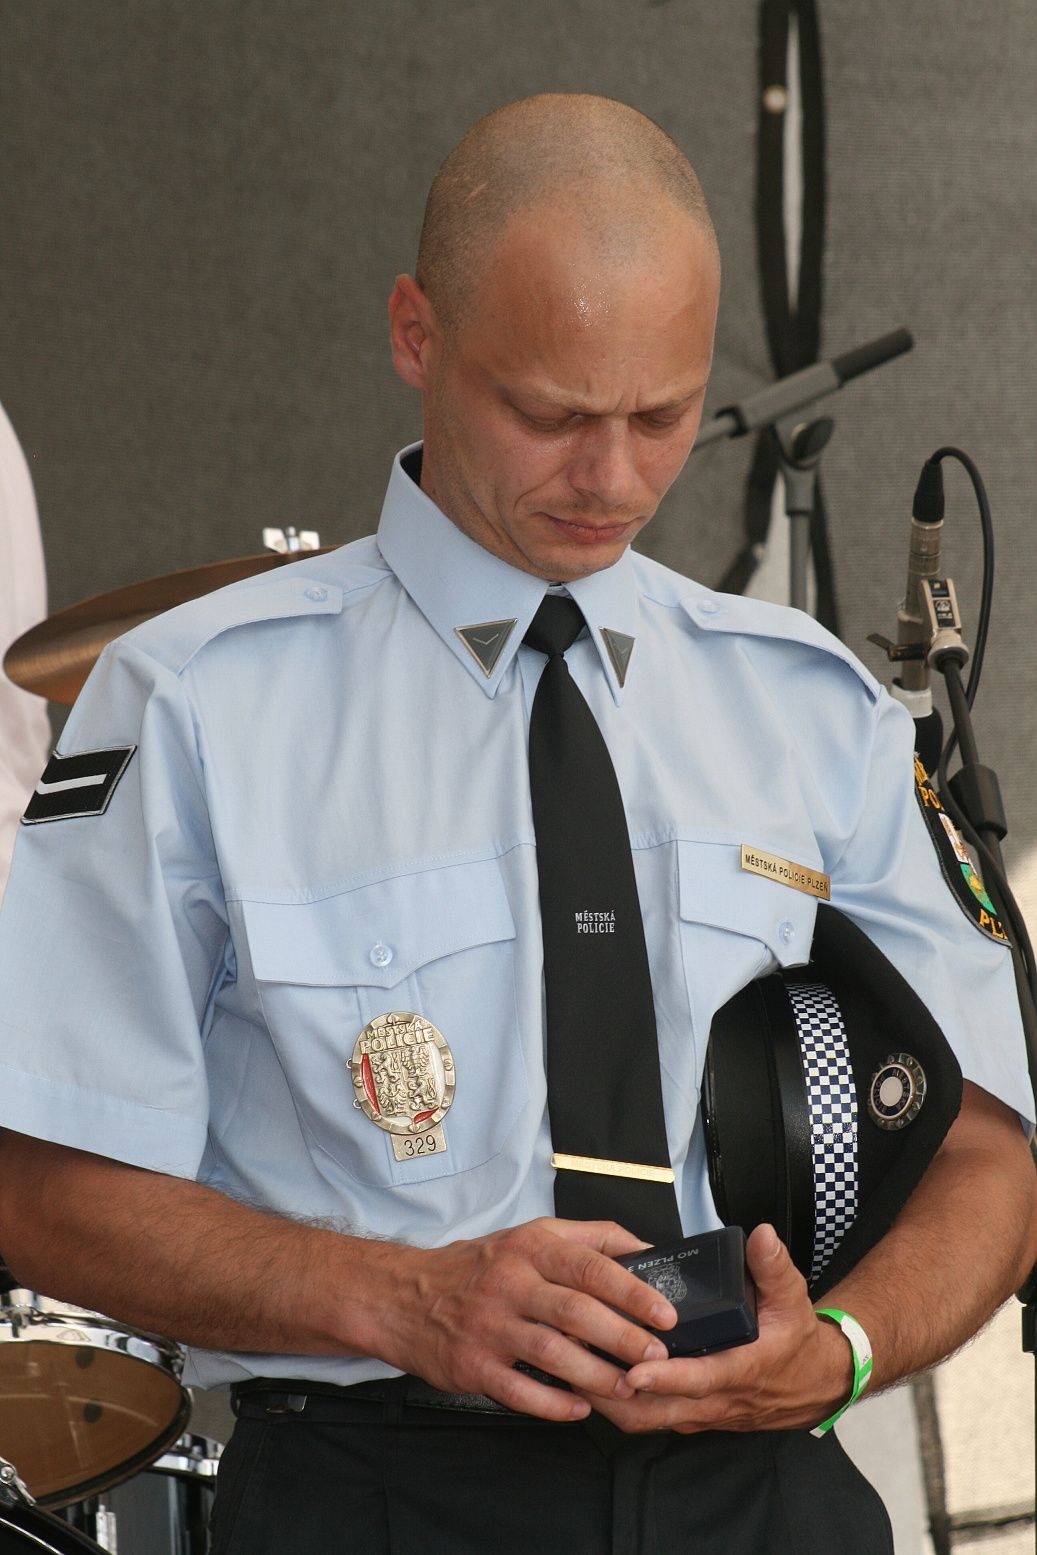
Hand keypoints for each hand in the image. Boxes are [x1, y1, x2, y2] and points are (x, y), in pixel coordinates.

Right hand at [371, 1218, 677, 1421]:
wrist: (404, 1297)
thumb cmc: (479, 1267)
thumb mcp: (530, 1236)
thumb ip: (590, 1238)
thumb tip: (645, 1248)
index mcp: (529, 1249)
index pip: (589, 1266)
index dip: (631, 1291)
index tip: (665, 1313)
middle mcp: (509, 1284)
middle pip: (575, 1312)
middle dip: (622, 1337)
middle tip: (657, 1357)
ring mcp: (489, 1326)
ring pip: (552, 1354)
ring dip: (596, 1375)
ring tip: (628, 1387)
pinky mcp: (473, 1365)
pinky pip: (520, 1391)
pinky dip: (554, 1404)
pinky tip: (580, 1409)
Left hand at [573, 1224, 853, 1433]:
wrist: (814, 1384)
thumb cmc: (797, 1340)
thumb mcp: (793, 1298)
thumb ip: (773, 1265)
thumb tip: (761, 1235)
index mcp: (741, 1370)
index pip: (698, 1380)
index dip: (664, 1377)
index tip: (633, 1369)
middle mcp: (717, 1400)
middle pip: (659, 1410)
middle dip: (617, 1393)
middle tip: (580, 1365)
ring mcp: (702, 1413)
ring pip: (649, 1420)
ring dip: (611, 1400)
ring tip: (576, 1367)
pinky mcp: (692, 1416)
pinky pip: (652, 1418)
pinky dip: (623, 1403)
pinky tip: (595, 1375)